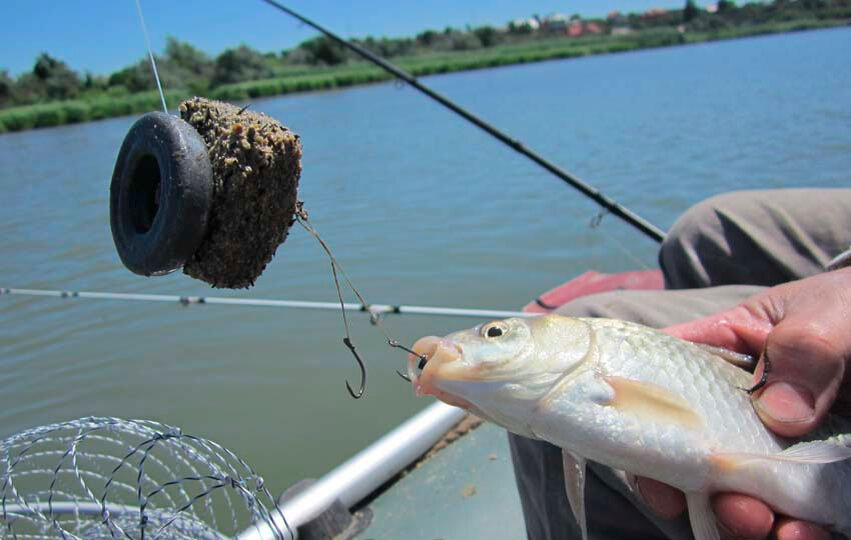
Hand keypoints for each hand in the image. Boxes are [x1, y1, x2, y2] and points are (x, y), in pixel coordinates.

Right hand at [638, 268, 850, 539]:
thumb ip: (802, 348)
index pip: (660, 380)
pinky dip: (794, 533)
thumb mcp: (829, 315)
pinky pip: (794, 516)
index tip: (648, 458)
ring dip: (739, 518)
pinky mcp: (812, 483)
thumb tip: (778, 413)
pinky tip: (803, 534)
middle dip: (697, 486)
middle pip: (692, 451)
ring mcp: (775, 451)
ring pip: (737, 493)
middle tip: (733, 503)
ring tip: (765, 524)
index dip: (641, 415)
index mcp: (721, 357)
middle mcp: (737, 410)